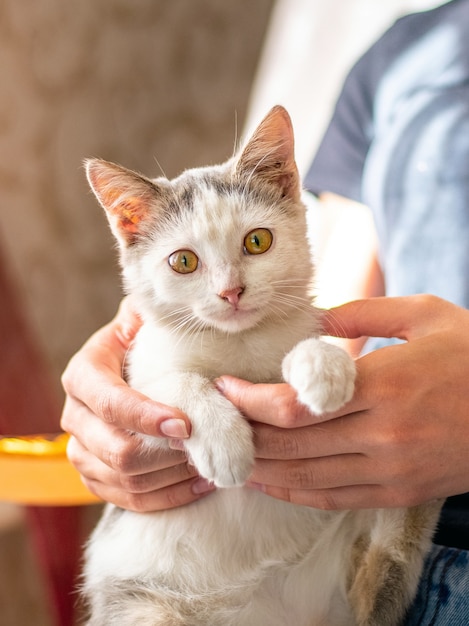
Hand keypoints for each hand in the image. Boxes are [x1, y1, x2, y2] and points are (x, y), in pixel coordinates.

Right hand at [61, 297, 214, 510]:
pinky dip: (166, 497)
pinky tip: (199, 484)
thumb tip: (175, 304)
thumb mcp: (143, 321)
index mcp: (83, 375)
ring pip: (123, 480)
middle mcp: (75, 416)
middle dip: (166, 454)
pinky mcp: (96, 476)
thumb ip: (151, 313)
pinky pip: (127, 500)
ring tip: (209, 465)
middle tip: (205, 447)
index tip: (186, 423)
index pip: (110, 402)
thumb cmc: (143, 344)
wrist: (127, 374)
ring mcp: (82, 450)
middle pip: (116, 451)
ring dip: (171, 477)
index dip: (146, 416)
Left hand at [217, 295, 468, 509]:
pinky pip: (334, 497)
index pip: (295, 406)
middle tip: (215, 418)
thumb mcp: (427, 315)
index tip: (225, 389)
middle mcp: (384, 432)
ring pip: (306, 476)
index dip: (250, 401)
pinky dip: (294, 492)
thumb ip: (364, 312)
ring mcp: (392, 468)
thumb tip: (314, 317)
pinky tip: (269, 482)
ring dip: (260, 466)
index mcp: (386, 383)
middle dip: (244, 432)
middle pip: (291, 444)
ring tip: (229, 450)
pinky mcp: (400, 491)